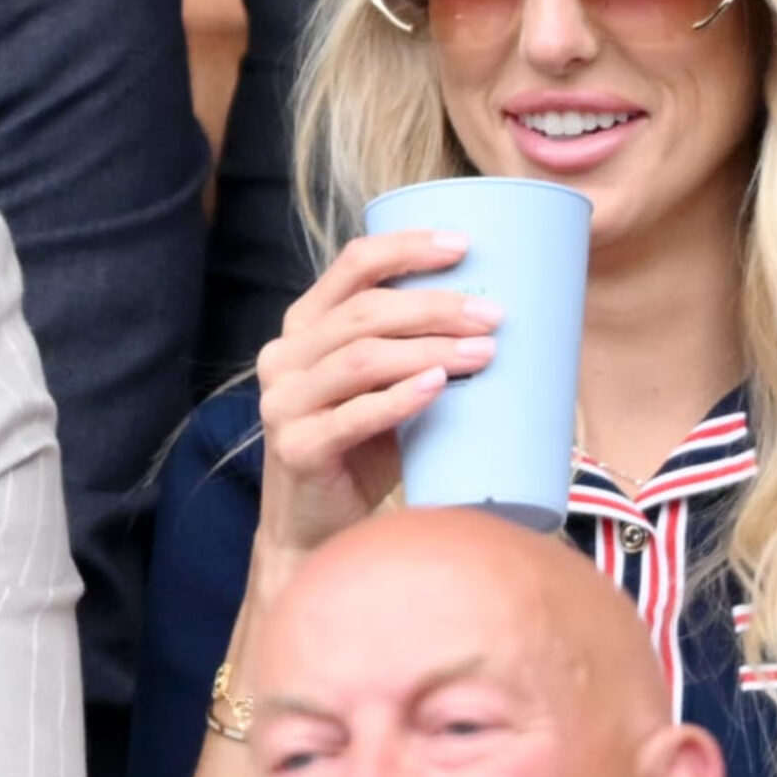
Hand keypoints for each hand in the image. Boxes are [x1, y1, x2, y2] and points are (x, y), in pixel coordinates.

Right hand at [251, 231, 500, 585]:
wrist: (316, 531)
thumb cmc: (360, 453)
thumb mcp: (376, 389)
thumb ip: (407, 352)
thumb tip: (493, 321)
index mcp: (302, 328)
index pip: (351, 265)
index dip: (407, 248)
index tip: (463, 245)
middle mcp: (284, 358)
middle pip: (364, 313)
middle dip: (435, 307)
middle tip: (493, 315)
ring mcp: (283, 404)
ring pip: (363, 359)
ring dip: (430, 350)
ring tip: (484, 351)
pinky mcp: (298, 448)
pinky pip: (354, 415)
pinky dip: (401, 397)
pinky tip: (439, 386)